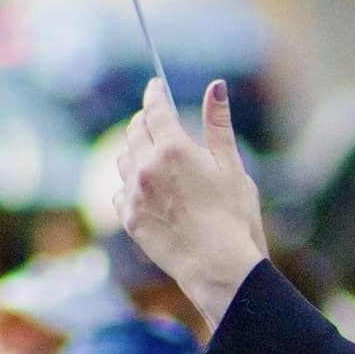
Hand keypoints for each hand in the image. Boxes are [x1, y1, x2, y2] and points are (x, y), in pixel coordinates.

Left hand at [115, 78, 267, 328]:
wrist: (218, 267)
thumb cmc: (234, 217)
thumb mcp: (232, 167)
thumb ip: (218, 125)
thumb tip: (215, 86)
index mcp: (174, 149)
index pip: (155, 109)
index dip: (155, 93)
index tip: (157, 87)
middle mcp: (147, 167)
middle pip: (134, 131)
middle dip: (144, 120)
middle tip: (155, 119)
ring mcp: (134, 194)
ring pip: (123, 159)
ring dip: (134, 149)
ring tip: (150, 153)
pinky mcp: (129, 219)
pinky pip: (120, 191)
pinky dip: (130, 183)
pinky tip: (144, 188)